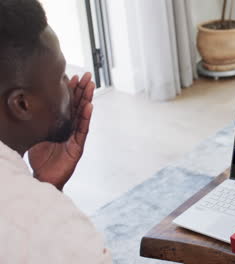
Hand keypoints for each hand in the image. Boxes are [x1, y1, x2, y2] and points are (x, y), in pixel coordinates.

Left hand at [28, 72, 94, 190]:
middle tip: (86, 75)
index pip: (67, 105)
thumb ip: (35, 123)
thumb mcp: (33, 136)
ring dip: (87, 99)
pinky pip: (83, 130)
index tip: (72, 77)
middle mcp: (70, 129)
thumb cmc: (39, 160)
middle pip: (78, 106)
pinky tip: (89, 106)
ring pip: (83, 115)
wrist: (43, 179)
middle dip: (82, 90)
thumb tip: (23, 108)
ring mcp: (75, 137)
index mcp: (60, 125)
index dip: (71, 91)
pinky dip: (85, 117)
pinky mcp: (77, 147)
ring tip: (90, 86)